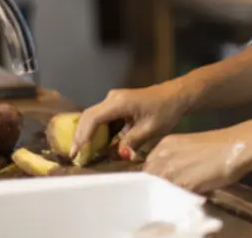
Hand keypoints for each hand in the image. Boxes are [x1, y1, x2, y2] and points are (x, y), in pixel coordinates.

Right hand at [73, 82, 195, 158]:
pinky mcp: (117, 105)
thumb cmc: (166, 110)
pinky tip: (96, 145)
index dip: (83, 136)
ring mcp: (114, 100)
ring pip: (93, 117)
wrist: (176, 96)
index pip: (93, 119)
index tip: (77, 152)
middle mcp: (113, 98)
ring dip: (88, 134)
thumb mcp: (150, 129)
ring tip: (82, 153)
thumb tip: (119, 154)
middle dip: (81, 136)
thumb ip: (132, 142)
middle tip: (75, 155)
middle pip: (89, 117)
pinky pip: (102, 118)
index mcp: (119, 102)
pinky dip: (97, 131)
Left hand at [143, 128, 251, 194]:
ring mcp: (170, 171)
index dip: (153, 177)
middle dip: (157, 185)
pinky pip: (173, 197)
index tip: (160, 183)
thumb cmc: (216, 146)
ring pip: (158, 189)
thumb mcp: (186, 147)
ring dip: (166, 194)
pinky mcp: (182, 184)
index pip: (147, 167)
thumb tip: (167, 177)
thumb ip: (172, 159)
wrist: (234, 146)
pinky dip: (179, 200)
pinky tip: (190, 195)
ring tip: (181, 193)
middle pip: (149, 178)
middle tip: (170, 191)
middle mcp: (162, 156)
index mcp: (163, 145)